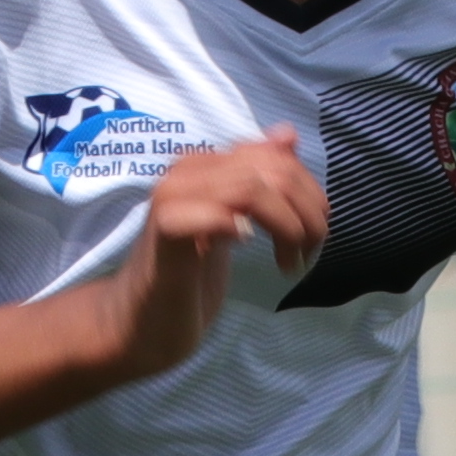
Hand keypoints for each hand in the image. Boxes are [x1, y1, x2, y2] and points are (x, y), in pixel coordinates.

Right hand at [95, 132, 331, 383]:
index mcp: (206, 166)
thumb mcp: (235, 223)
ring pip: (249, 189)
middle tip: (309, 251)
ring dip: (286, 227)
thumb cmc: (188, 275)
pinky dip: (235, 226)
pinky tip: (245, 247)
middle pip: (269, 170)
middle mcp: (188, 172)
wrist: (140, 322)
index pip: (273, 155)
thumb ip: (259, 182)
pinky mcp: (164, 233)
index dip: (307, 189)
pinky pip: (208, 212)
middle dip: (305, 211)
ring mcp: (173, 199)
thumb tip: (287, 134)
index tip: (315, 230)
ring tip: (289, 261)